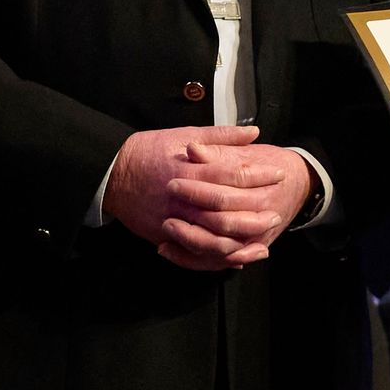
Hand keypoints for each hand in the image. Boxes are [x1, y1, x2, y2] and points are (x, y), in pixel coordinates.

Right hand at [108, 126, 301, 270]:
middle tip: (276, 212)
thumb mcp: (184, 134)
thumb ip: (220, 136)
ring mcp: (174, 220)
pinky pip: (196, 253)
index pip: (233, 174)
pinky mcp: (166, 236)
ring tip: (262, 237)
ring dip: (241, 239)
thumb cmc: (148, 151)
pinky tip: (236, 255)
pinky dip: (217, 257)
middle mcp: (184, 198)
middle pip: (227, 211)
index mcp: (190, 170)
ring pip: (213, 237)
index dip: (259, 175)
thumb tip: (253, 132)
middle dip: (255, 213)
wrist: (112, 174)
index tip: (277, 174)